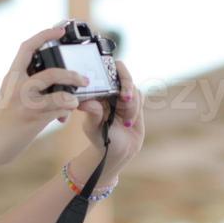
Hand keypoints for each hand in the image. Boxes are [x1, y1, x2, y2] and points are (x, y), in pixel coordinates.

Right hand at [0, 25, 92, 166]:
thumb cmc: (2, 121)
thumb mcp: (10, 97)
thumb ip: (27, 86)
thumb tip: (53, 83)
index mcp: (12, 77)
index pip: (27, 47)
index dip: (45, 35)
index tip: (59, 30)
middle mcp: (18, 87)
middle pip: (51, 72)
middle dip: (71, 75)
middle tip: (82, 79)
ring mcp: (25, 103)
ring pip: (59, 94)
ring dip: (72, 97)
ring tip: (76, 101)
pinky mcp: (32, 119)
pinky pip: (58, 110)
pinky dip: (66, 111)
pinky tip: (65, 116)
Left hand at [66, 58, 143, 179]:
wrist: (118, 151)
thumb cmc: (101, 138)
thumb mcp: (93, 128)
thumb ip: (92, 113)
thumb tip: (84, 103)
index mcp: (96, 92)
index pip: (104, 71)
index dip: (112, 72)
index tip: (114, 81)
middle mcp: (110, 90)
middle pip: (123, 74)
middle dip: (127, 85)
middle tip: (126, 98)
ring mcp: (123, 95)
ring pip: (134, 90)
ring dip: (131, 107)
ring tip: (126, 123)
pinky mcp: (135, 101)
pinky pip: (140, 97)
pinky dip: (137, 109)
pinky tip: (129, 122)